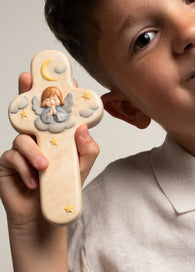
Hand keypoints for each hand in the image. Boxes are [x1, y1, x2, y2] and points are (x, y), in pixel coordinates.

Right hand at [0, 72, 99, 227]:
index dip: (56, 94)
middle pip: (32, 112)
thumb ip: (87, 149)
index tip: (58, 78)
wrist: (45, 215)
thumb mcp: (82, 166)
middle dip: (28, 93)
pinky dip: (24, 168)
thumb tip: (83, 129)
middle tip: (27, 78)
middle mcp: (39, 138)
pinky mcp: (8, 162)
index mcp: (57, 136)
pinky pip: (13, 156)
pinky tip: (34, 181)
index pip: (56, 112)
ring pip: (23, 138)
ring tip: (44, 167)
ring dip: (34, 152)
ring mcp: (22, 148)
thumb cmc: (64, 186)